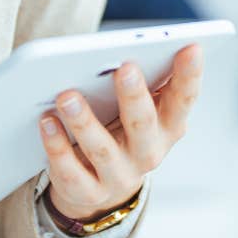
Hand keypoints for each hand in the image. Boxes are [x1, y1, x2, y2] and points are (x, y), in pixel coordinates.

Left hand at [40, 44, 203, 220]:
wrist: (100, 184)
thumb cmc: (122, 130)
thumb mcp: (141, 109)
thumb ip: (144, 81)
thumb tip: (133, 45)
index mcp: (168, 127)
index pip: (183, 100)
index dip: (190, 76)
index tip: (191, 47)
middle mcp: (148, 153)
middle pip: (143, 124)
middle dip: (134, 95)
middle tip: (124, 68)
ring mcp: (118, 176)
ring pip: (102, 149)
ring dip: (84, 121)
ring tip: (66, 95)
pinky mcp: (88, 191)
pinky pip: (71, 171)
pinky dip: (57, 146)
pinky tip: (47, 122)